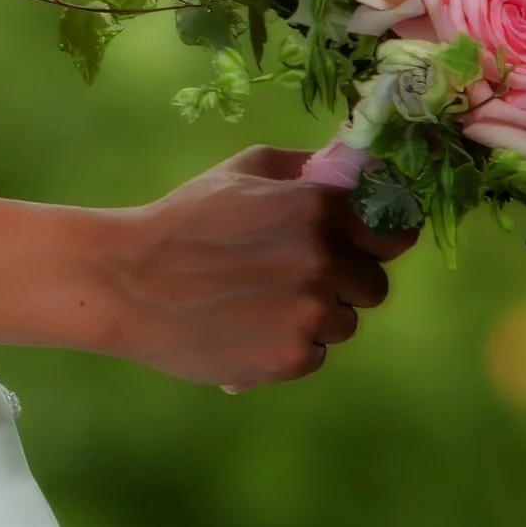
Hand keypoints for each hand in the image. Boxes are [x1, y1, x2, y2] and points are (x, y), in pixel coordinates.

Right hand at [95, 144, 417, 391]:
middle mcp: (324, 261)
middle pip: (373, 285)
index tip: (361, 246)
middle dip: (342, 282)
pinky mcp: (292, 358)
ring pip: (344, 323)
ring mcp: (311, 314)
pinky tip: (249, 329)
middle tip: (291, 277)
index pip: (396, 232)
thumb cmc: (185, 220)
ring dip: (315, 317)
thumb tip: (358, 168)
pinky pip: (316, 354)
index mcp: (318, 208)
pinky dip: (290, 347)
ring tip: (261, 304)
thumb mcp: (243, 172)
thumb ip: (307, 168)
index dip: (379, 239)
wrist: (129, 282)